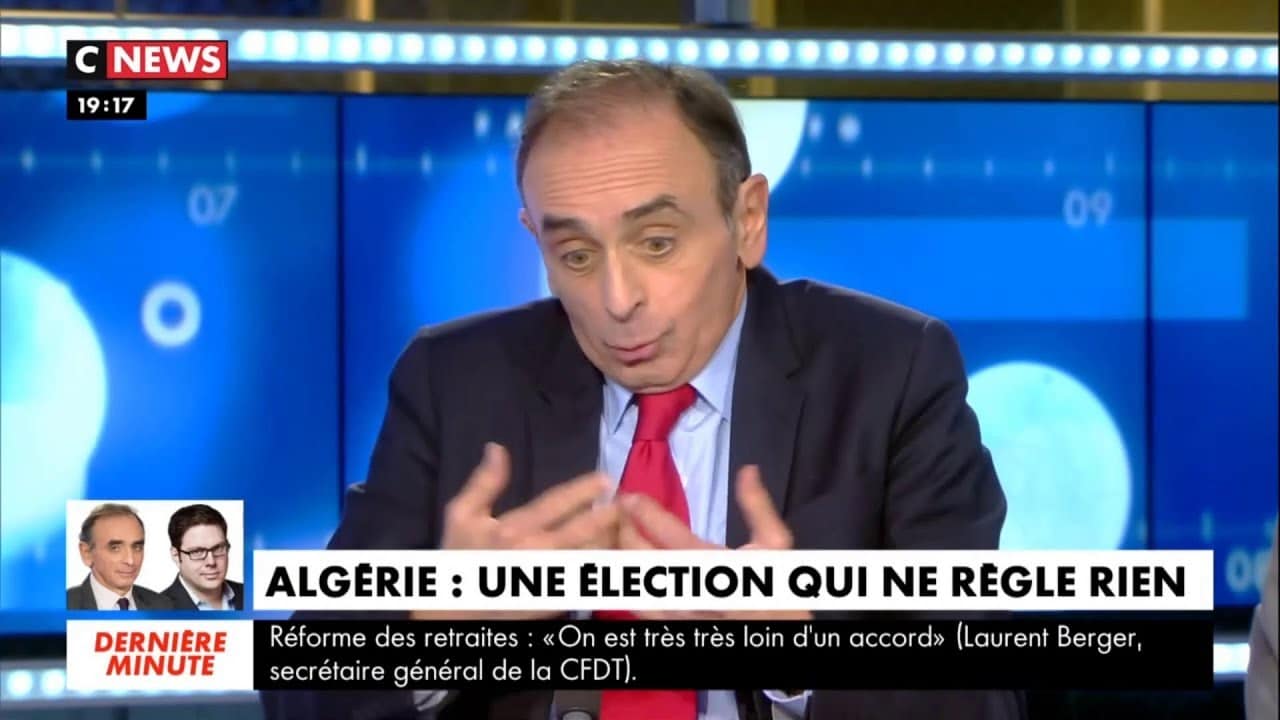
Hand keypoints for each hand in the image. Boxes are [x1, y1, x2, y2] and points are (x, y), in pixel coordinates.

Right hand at [412, 442, 619, 620]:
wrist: (458, 612)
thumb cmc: (460, 559)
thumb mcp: (461, 516)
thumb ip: (483, 483)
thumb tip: (497, 448)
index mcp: (515, 529)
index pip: (555, 505)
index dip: (583, 491)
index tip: (606, 480)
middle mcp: (536, 553)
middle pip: (583, 531)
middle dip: (609, 515)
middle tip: (627, 502)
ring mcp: (549, 579)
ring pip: (590, 556)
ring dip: (610, 539)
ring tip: (624, 524)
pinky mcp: (557, 600)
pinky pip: (587, 579)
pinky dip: (603, 564)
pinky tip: (614, 553)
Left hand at [617, 466, 810, 620]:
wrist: (774, 631)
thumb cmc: (774, 587)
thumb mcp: (775, 544)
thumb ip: (757, 507)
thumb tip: (748, 470)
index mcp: (710, 562)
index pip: (666, 531)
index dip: (642, 510)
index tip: (629, 496)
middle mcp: (687, 586)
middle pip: (641, 554)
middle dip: (625, 528)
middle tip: (619, 512)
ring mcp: (675, 609)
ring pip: (634, 579)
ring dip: (623, 554)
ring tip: (620, 536)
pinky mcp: (670, 624)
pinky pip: (637, 605)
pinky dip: (628, 582)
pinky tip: (628, 567)